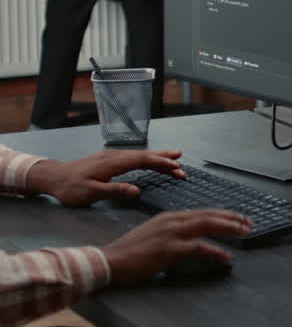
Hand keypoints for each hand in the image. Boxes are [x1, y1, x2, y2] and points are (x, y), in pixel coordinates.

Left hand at [26, 150, 186, 206]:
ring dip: (157, 158)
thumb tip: (138, 191)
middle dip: (165, 159)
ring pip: (140, 155)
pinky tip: (150, 162)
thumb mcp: (91, 193)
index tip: (177, 167)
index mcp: (114, 163)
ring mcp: (112, 156)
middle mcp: (115, 156)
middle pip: (145, 155)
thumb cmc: (70, 187)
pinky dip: (147, 159)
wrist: (53, 177)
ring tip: (173, 161)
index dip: (161, 163)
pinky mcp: (109, 159)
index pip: (143, 160)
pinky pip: (133, 157)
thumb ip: (115, 191)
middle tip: (182, 163)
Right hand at [102, 209, 252, 282]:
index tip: (239, 218)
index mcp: (171, 216)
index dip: (224, 214)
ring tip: (244, 233)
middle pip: (209, 215)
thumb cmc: (131, 250)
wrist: (111, 260)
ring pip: (207, 225)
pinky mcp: (168, 249)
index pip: (204, 211)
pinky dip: (214, 251)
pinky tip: (225, 256)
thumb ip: (174, 229)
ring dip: (229, 229)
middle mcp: (173, 221)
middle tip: (249, 223)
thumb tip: (193, 233)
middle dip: (232, 218)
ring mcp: (171, 234)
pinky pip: (198, 248)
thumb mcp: (155, 232)